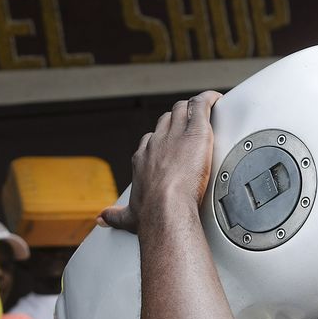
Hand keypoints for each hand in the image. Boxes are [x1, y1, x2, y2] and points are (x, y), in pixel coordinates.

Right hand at [100, 90, 221, 233]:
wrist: (166, 208)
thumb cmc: (150, 214)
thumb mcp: (128, 216)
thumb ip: (115, 215)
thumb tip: (101, 219)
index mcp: (142, 157)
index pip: (150, 140)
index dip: (161, 139)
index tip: (168, 144)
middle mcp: (157, 142)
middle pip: (166, 121)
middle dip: (176, 120)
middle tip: (189, 125)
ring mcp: (176, 135)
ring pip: (182, 110)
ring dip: (192, 109)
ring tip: (203, 111)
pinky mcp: (196, 132)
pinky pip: (201, 106)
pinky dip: (209, 100)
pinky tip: (216, 99)